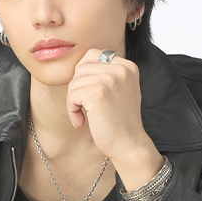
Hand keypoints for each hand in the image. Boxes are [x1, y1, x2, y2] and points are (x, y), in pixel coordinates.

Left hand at [66, 49, 163, 188]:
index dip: (82, 73)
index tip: (87, 93)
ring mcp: (110, 80)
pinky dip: (72, 110)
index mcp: (128, 66)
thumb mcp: (120, 90)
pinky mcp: (98, 93)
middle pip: (80, 68)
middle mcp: (121, 69)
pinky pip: (72, 95)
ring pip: (74, 82)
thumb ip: (106, 74)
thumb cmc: (120, 121)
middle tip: (83, 107)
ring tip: (84, 116)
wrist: (129, 145)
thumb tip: (78, 66)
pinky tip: (81, 122)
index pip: (92, 54)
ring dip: (73, 101)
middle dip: (77, 88)